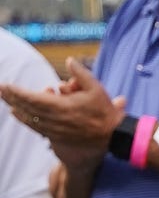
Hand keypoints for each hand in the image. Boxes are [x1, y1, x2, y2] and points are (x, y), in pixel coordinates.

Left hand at [0, 60, 123, 158]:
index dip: (18, 93)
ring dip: (16, 108)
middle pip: (28, 108)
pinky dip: (24, 119)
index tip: (5, 86)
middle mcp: (55, 119)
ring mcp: (54, 129)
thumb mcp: (96, 88)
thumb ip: (81, 73)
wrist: (109, 136)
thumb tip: (69, 60)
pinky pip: (35, 127)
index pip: (34, 98)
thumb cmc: (103, 112)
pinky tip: (17, 114)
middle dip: (12, 98)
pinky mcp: (55, 135)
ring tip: (5, 100)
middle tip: (0, 89)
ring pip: (30, 118)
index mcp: (63, 107)